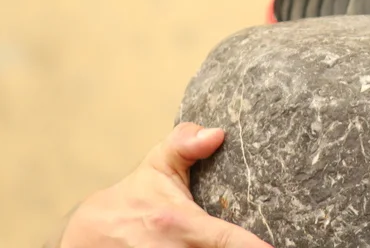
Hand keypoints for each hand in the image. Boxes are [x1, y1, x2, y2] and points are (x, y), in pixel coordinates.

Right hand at [53, 122, 272, 247]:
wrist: (92, 235)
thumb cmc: (134, 198)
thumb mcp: (157, 166)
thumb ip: (186, 144)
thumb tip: (217, 133)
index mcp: (179, 224)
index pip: (226, 240)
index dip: (253, 247)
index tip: (276, 247)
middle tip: (277, 240)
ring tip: (254, 245)